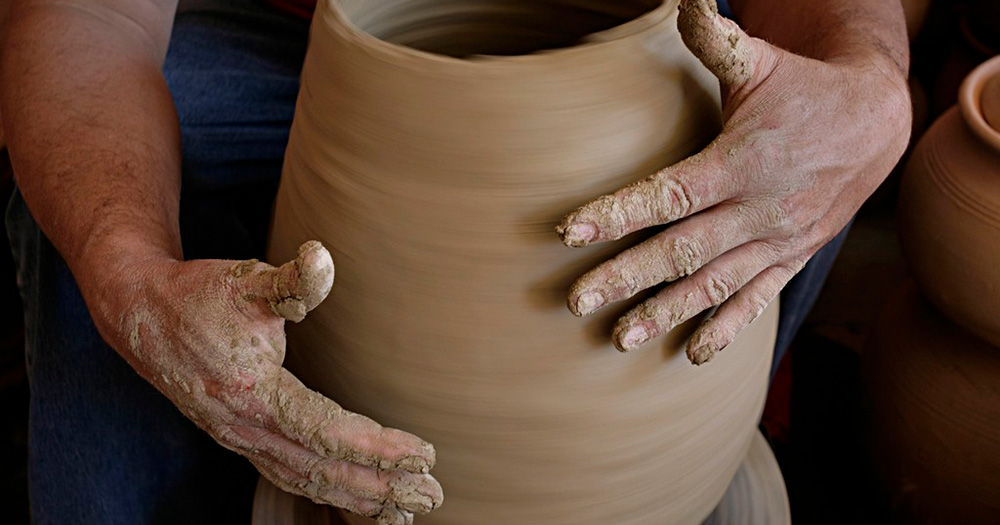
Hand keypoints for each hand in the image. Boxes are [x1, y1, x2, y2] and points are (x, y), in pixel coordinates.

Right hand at [89, 241, 441, 524]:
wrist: (141, 315)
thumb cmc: (200, 296)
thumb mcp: (246, 281)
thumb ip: (291, 280)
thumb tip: (322, 256)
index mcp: (253, 393)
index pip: (328, 432)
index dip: (377, 448)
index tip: (424, 455)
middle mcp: (246, 428)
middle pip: (323, 470)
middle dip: (380, 487)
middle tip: (432, 495)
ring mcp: (241, 439)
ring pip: (307, 481)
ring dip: (358, 498)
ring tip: (405, 512)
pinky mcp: (243, 439)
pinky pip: (290, 476)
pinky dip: (329, 492)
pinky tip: (358, 497)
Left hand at [557, 0, 910, 363]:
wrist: (876, 123)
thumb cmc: (803, 89)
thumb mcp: (761, 63)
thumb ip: (718, 42)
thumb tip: (683, 1)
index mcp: (741, 162)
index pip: (670, 194)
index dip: (619, 213)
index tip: (569, 231)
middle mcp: (758, 209)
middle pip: (683, 250)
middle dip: (627, 277)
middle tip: (576, 301)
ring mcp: (777, 240)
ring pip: (715, 284)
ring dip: (666, 312)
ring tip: (620, 339)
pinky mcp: (791, 258)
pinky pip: (756, 300)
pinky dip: (725, 327)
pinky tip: (692, 354)